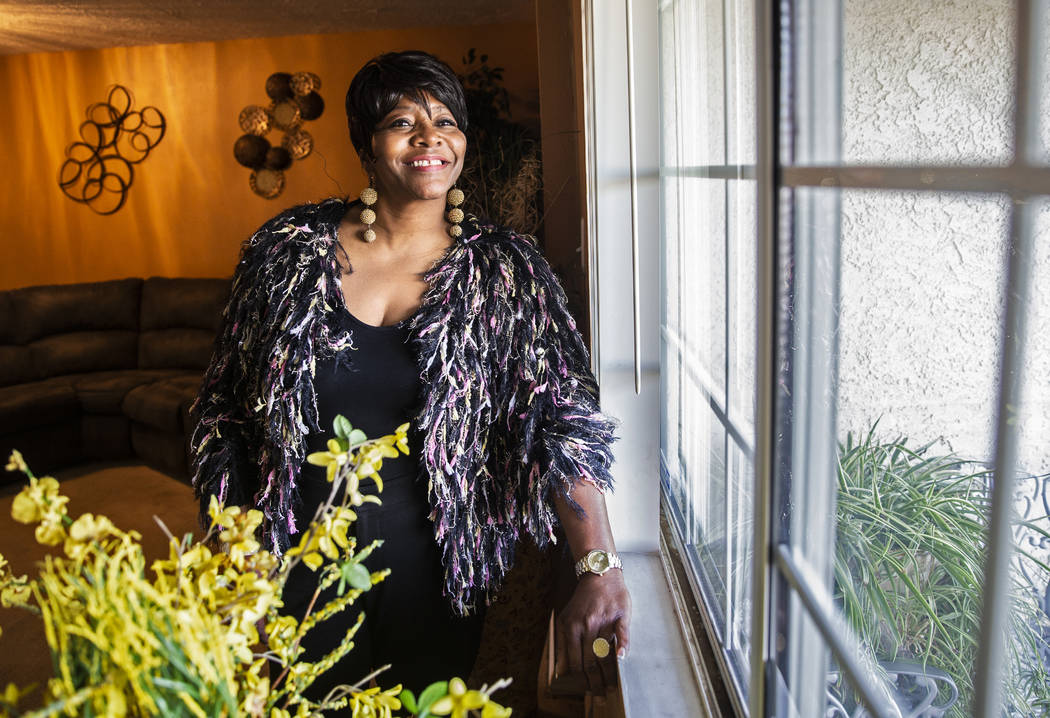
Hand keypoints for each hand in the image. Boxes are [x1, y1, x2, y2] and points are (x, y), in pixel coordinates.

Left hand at [554, 570, 631, 691]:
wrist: (600, 574)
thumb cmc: (583, 600)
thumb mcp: (566, 618)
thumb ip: (564, 643)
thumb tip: (562, 669)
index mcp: (572, 626)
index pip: (576, 659)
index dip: (580, 677)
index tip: (584, 689)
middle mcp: (587, 624)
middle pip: (591, 659)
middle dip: (595, 680)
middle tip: (599, 695)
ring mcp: (604, 619)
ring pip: (606, 651)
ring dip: (609, 672)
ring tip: (610, 686)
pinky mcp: (620, 615)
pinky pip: (622, 633)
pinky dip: (622, 646)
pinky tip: (621, 658)